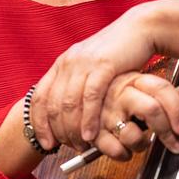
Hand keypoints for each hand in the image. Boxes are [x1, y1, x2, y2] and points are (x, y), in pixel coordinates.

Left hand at [31, 7, 157, 148]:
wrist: (139, 30)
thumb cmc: (117, 54)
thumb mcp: (91, 68)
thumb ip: (78, 85)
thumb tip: (70, 114)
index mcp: (61, 64)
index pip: (40, 97)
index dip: (39, 122)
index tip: (45, 143)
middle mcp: (68, 62)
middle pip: (53, 103)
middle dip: (58, 130)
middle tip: (66, 148)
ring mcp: (84, 63)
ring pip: (70, 102)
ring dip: (73, 128)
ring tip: (79, 145)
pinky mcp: (103, 65)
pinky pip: (90, 96)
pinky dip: (88, 118)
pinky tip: (91, 134)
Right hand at [87, 72, 178, 159]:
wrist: (72, 97)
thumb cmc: (115, 96)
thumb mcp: (140, 89)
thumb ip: (169, 94)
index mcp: (132, 79)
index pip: (162, 89)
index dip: (177, 109)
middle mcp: (119, 92)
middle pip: (152, 109)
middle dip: (167, 132)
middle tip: (176, 144)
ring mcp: (105, 112)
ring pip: (134, 134)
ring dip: (142, 144)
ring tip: (141, 142)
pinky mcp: (93, 131)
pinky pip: (117, 150)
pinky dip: (124, 155)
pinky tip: (124, 149)